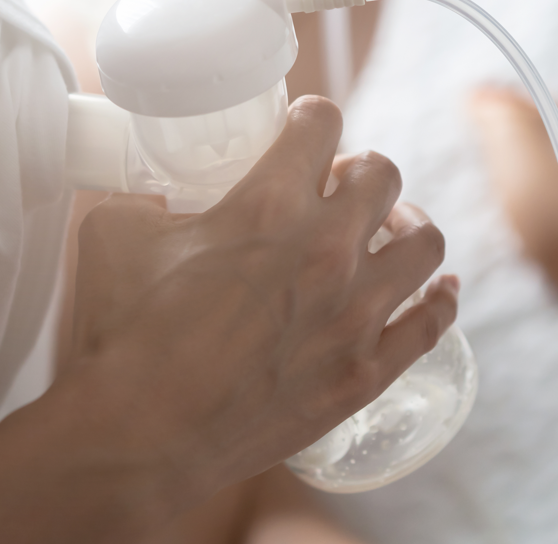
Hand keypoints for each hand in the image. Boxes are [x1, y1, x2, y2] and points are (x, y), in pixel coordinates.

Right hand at [69, 96, 456, 499]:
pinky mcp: (366, 372)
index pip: (322, 121)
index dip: (311, 119)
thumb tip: (158, 196)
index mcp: (269, 202)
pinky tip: (439, 290)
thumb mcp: (116, 233)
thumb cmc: (124, 336)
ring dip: (407, 225)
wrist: (139, 437)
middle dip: (359, 170)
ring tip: (386, 233)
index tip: (304, 130)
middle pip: (383, 174)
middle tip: (336, 189)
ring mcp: (356, 313)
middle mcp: (327, 249)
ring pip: (425, 242)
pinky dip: (441, 300)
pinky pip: (433, 323)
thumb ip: (149, 199)